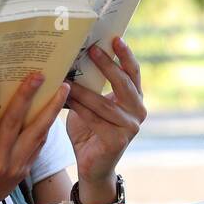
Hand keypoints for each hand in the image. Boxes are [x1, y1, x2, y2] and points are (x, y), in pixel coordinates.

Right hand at [0, 72, 69, 203]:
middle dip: (25, 98)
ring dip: (49, 109)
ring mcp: (14, 167)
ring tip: (62, 87)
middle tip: (36, 75)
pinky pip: (38, 144)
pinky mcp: (24, 169)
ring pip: (35, 133)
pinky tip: (56, 107)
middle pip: (14, 125)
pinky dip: (47, 125)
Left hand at [66, 38, 145, 201]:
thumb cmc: (90, 131)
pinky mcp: (118, 140)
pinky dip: (78, 108)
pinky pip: (94, 118)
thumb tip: (72, 58)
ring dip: (83, 89)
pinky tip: (65, 99)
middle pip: (124, 82)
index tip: (115, 38)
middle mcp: (138, 111)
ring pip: (103, 102)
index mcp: (135, 99)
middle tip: (92, 49)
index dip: (126, 55)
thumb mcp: (91, 103)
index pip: (133, 73)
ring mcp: (130, 127)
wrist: (92, 166)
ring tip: (67, 76)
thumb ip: (90, 85)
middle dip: (107, 64)